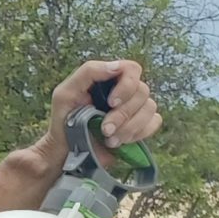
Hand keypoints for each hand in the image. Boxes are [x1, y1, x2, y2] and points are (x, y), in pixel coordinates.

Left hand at [28, 59, 160, 171]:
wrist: (67, 151)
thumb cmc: (63, 120)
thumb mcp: (65, 93)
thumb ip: (88, 72)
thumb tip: (116, 66)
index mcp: (108, 79)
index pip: (132, 69)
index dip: (127, 84)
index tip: (111, 102)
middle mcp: (125, 91)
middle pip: (142, 91)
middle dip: (123, 114)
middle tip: (104, 129)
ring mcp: (135, 108)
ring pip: (149, 108)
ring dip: (129, 127)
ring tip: (109, 139)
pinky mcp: (141, 125)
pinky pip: (154, 122)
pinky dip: (139, 133)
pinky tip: (121, 142)